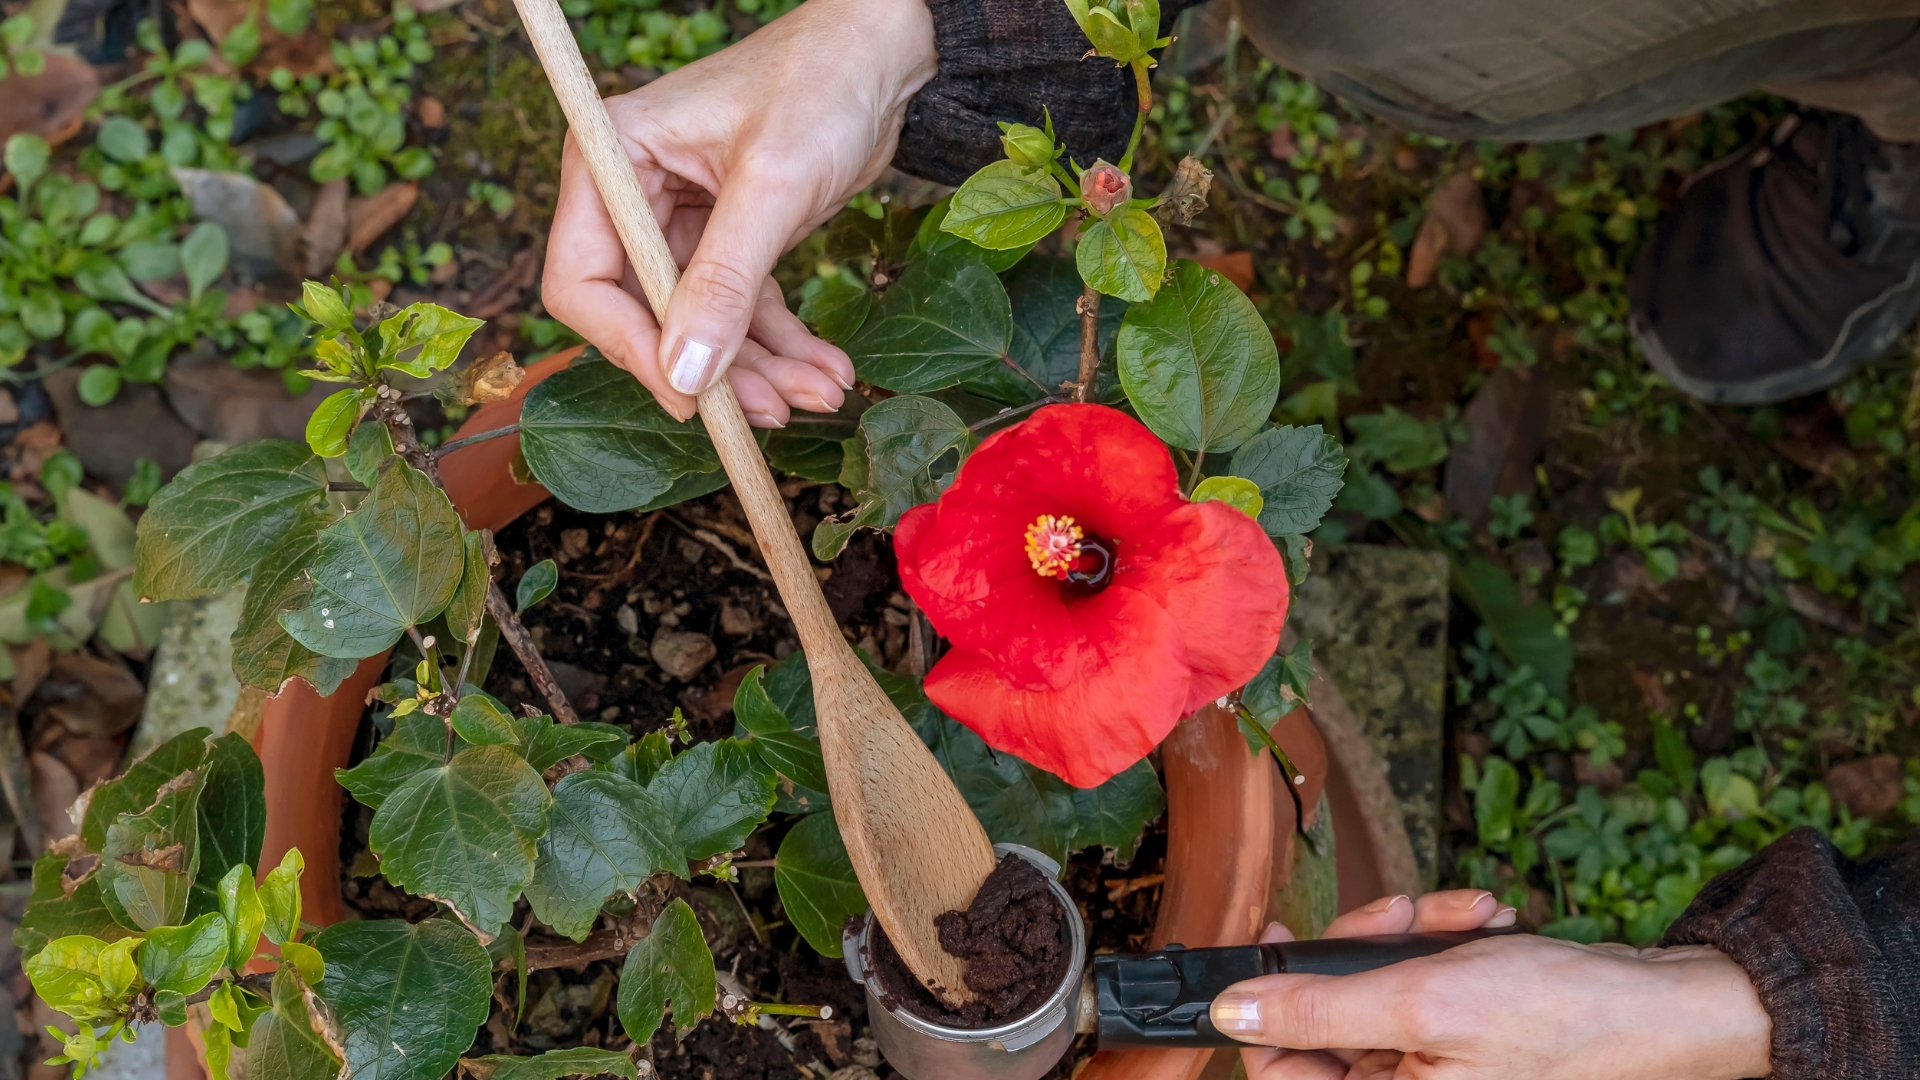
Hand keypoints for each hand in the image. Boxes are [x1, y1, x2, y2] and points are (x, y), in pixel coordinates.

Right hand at [542, 0, 936, 424]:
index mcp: (612, 161)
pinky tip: (826, 370)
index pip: (584, 281)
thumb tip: (685, 374)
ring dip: (758, 370)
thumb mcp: (771, 185)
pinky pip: (744, 312)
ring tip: (819, 394)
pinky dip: (782, 346)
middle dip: (711, 370)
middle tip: (770, 412)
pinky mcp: (732, 242)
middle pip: (646, 316)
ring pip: (703, 326)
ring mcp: (683, 222)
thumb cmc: (819, 84)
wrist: (883, 54)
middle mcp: (634, 195)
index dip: (630, 347)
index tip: (688, 395)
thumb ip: (725, 281)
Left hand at [1219, 890, 1771, 1079]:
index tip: (1287, 936)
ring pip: (1372, 981)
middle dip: (1363, 946)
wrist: (1663, 1008)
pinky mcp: (1455, 1031)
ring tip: (1464, 920)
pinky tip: (1483, 927)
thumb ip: (1320, 1009)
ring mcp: (1429, 1061)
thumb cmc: (1563, 1018)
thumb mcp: (1423, 1002)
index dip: (1271, 998)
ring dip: (1410, 935)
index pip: (1277, 1065)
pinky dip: (1441, 941)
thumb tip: (1232, 1013)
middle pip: (1324, 1012)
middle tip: (1401, 915)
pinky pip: (1416, 975)